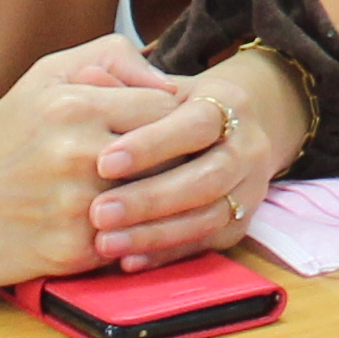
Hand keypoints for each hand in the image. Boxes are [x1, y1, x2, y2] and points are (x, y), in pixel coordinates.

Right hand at [0, 37, 195, 288]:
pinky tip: (128, 226)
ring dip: (160, 199)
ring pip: (156, 199)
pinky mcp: (74, 251)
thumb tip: (165, 77)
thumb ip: (108, 58)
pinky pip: (131, 238)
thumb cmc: (0, 140)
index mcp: (75, 104)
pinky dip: (135, 233)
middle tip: (183, 162)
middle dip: (176, 159)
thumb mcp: (43, 77)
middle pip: (169, 154)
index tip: (178, 128)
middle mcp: (79, 153)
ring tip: (157, 193)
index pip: (165, 107)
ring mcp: (78, 206)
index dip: (176, 119)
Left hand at [89, 46, 305, 272]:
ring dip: (155, 234)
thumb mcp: (156, 86)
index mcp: (229, 103)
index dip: (153, 144)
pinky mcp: (239, 225)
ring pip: (209, 217)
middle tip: (99, 211)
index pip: (196, 124)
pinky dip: (166, 255)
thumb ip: (123, 81)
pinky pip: (205, 245)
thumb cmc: (173, 108)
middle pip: (207, 178)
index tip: (105, 161)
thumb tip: (89, 77)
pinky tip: (128, 260)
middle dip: (151, 198)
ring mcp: (249, 189)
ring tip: (105, 241)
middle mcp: (248, 147)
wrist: (225, 133)